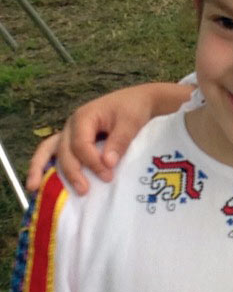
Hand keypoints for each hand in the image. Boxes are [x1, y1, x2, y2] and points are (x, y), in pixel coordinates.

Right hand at [25, 83, 191, 194]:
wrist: (139, 100)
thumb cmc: (134, 109)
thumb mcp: (130, 122)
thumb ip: (119, 142)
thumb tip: (107, 163)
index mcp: (84, 117)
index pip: (80, 144)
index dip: (92, 162)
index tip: (108, 175)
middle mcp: (72, 124)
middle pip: (65, 151)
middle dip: (73, 172)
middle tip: (85, 191)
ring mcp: (71, 132)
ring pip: (51, 150)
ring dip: (41, 168)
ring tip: (34, 188)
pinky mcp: (75, 139)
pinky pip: (56, 151)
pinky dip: (46, 164)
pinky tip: (39, 180)